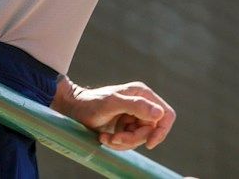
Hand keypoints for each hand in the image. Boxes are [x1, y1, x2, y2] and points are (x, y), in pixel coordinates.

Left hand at [51, 76, 175, 150]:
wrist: (73, 109)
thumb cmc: (91, 103)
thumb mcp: (113, 104)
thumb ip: (137, 107)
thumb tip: (159, 114)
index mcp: (143, 95)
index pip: (165, 115)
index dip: (161, 131)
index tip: (148, 144)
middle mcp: (142, 105)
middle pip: (151, 130)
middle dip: (133, 138)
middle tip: (115, 138)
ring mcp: (134, 116)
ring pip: (140, 139)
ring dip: (122, 142)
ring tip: (106, 138)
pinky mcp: (125, 126)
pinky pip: (129, 142)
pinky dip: (117, 143)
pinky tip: (104, 138)